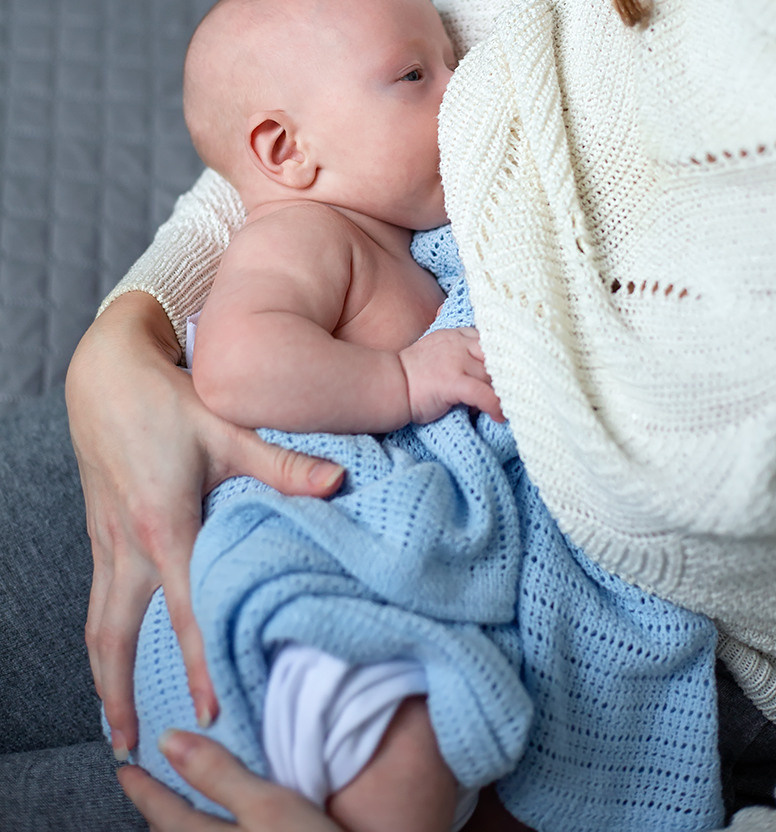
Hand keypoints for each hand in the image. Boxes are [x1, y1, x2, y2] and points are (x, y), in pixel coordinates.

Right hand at [66, 292, 344, 758]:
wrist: (105, 372)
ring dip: (101, 677)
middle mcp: (128, 545)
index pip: (185, 609)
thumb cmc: (168, 400)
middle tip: (135, 746)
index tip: (211, 708)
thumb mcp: (226, 430)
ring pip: (97, 624)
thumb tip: (337, 484)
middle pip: (117, 637)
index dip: (201, 661)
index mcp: (165, 525)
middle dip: (121, 695)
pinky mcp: (99, 533)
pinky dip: (99, 640)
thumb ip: (281, 465)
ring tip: (113, 723)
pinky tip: (108, 656)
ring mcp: (107, 542)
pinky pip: (96, 600)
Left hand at [118, 730, 337, 830]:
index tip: (125, 769)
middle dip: (157, 814)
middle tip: (144, 788)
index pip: (165, 814)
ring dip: (181, 828)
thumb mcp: (268, 805)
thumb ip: (218, 774)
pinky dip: (207, 831)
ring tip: (177, 810)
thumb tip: (169, 740)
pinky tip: (221, 825)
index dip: (143, 789)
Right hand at [398, 327, 503, 424]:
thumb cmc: (414, 375)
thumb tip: (486, 373)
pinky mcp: (452, 381)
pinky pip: (483, 393)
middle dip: (508, 373)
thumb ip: (461, 353)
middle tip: (515, 391)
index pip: (491, 340)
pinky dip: (495, 405)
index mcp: (456, 335)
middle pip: (497, 356)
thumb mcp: (438, 351)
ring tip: (509, 406)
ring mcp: (456, 361)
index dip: (503, 358)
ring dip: (504, 392)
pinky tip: (499, 416)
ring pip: (494, 375)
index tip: (510, 373)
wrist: (390, 385)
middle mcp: (459, 344)